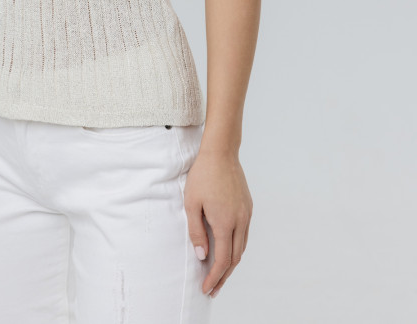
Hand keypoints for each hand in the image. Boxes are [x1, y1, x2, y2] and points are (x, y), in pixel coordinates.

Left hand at [183, 147, 252, 296]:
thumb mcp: (191, 203)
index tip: (206, 289)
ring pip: (242, 246)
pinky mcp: (248, 206)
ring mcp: (246, 213)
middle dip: (224, 276)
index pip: (222, 260)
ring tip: (220, 273)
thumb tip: (202, 256)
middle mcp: (240, 220)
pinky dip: (237, 246)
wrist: (221, 151)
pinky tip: (228, 248)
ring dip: (232, 263)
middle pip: (235, 258)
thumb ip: (196, 232)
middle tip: (213, 288)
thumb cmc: (202, 175)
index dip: (214, 277)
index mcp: (225, 222)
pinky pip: (244, 233)